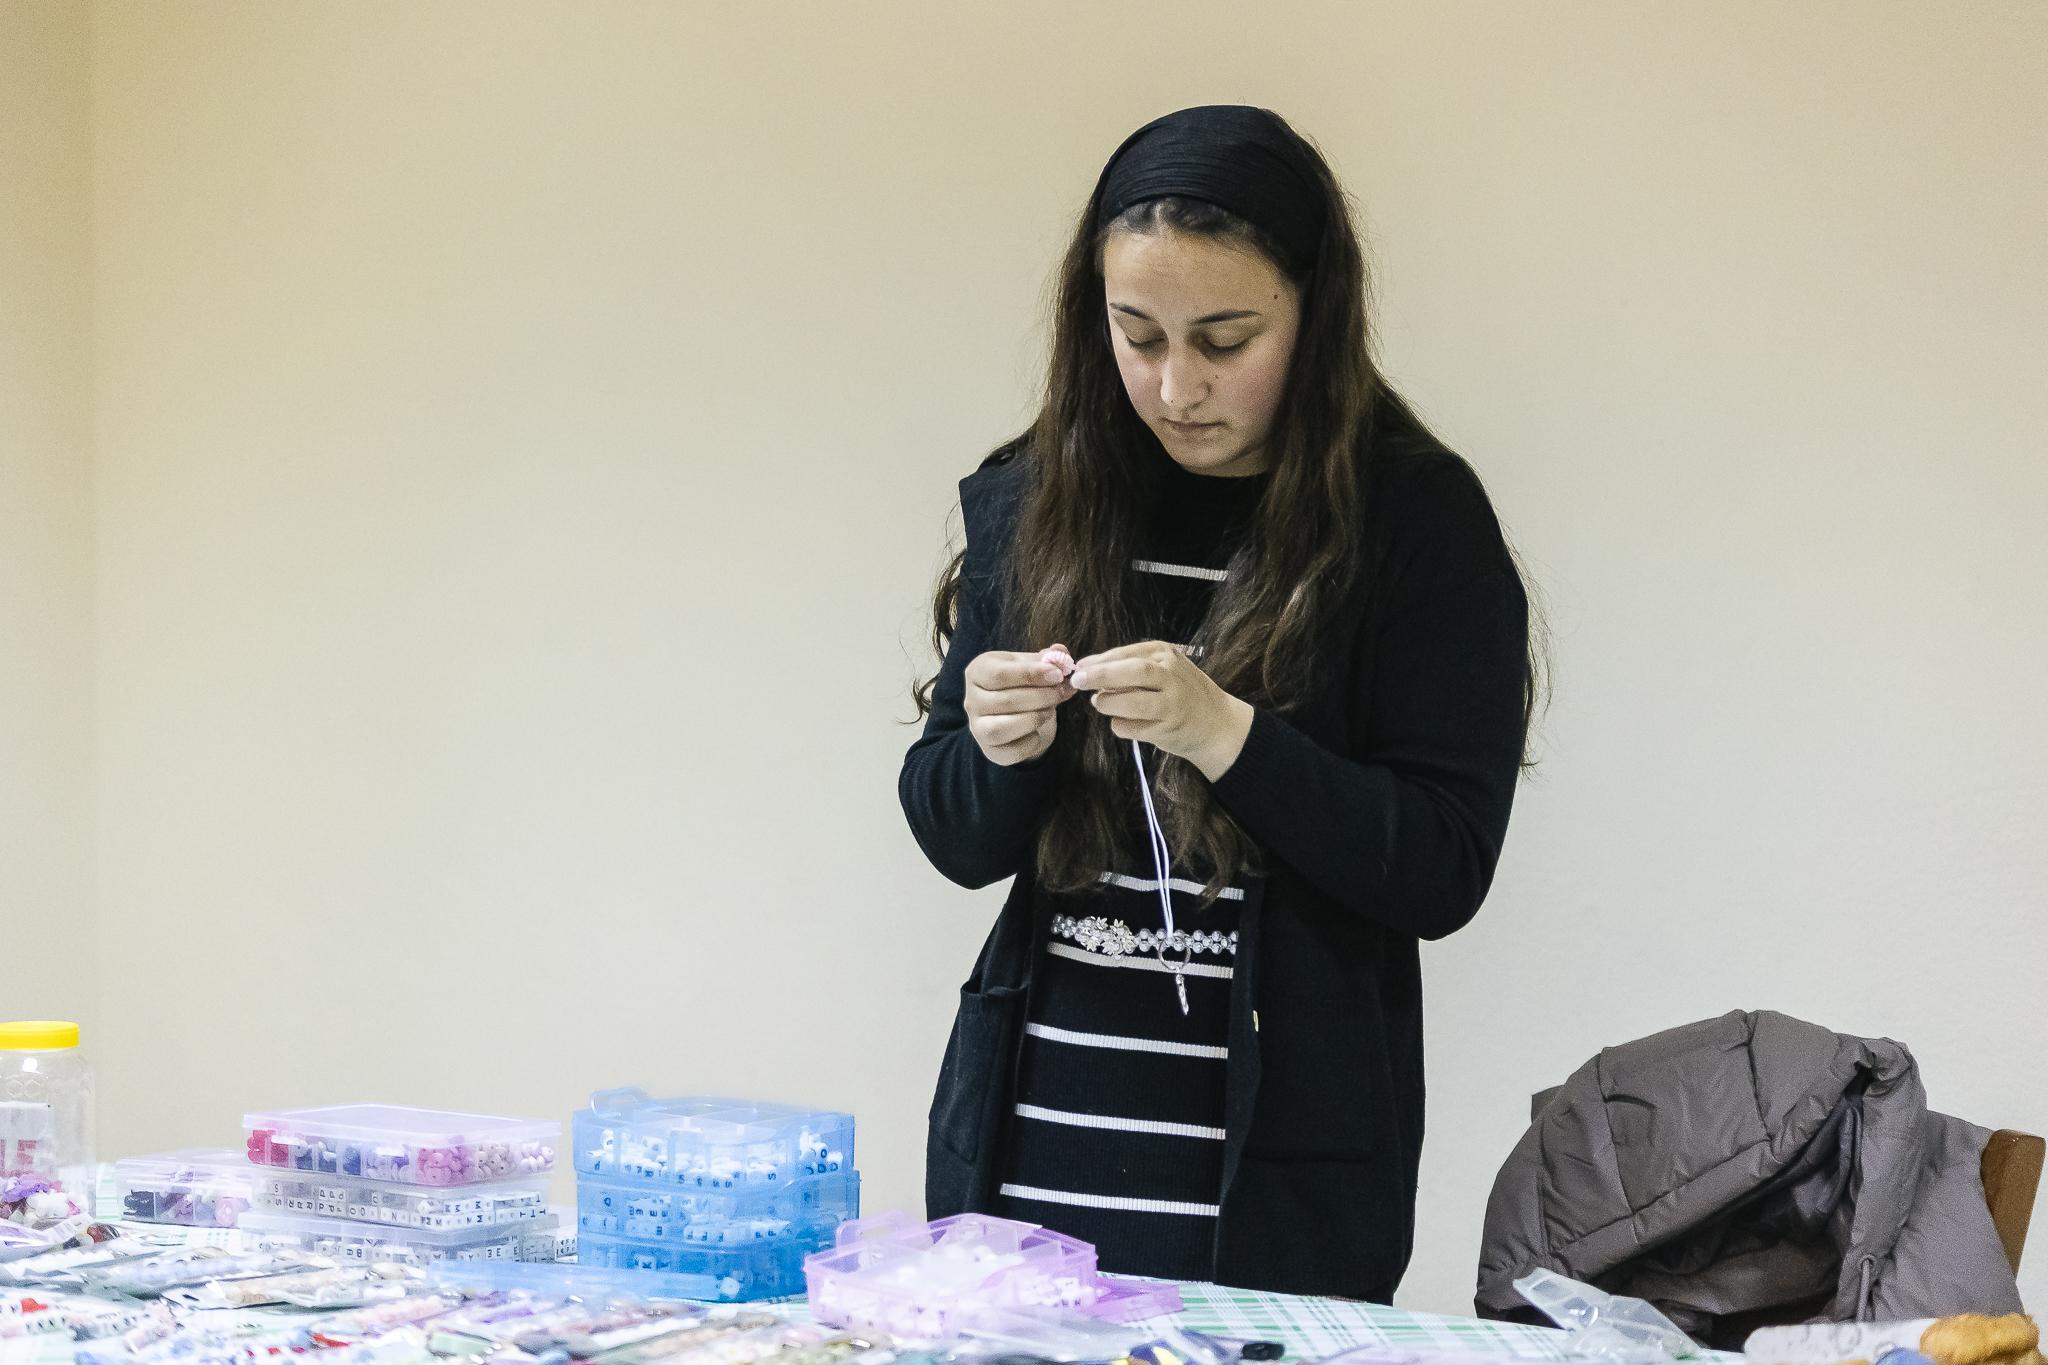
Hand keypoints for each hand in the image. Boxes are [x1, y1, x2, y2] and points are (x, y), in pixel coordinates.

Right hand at [963, 644, 1076, 765]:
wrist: (1018, 713)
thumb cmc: (1024, 683)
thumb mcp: (1034, 665)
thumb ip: (1049, 658)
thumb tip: (1060, 652)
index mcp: (978, 671)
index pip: (999, 674)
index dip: (1031, 675)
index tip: (1058, 675)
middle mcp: (971, 699)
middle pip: (1005, 701)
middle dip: (1041, 696)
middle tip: (1063, 692)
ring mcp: (977, 727)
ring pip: (1001, 728)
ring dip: (1034, 718)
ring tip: (1050, 710)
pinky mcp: (990, 750)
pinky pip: (1012, 750)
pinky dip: (1032, 741)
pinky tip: (1040, 730)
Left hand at [1070, 641, 1253, 781]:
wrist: (1218, 725)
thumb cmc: (1182, 693)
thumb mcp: (1164, 668)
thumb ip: (1129, 665)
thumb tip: (1087, 665)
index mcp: (1167, 655)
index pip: (1127, 653)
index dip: (1099, 660)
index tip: (1079, 667)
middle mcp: (1172, 677)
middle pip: (1132, 671)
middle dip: (1100, 675)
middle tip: (1078, 680)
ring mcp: (1172, 704)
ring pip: (1132, 702)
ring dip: (1108, 703)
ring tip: (1100, 703)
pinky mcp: (1168, 729)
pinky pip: (1132, 728)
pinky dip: (1120, 726)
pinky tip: (1123, 722)